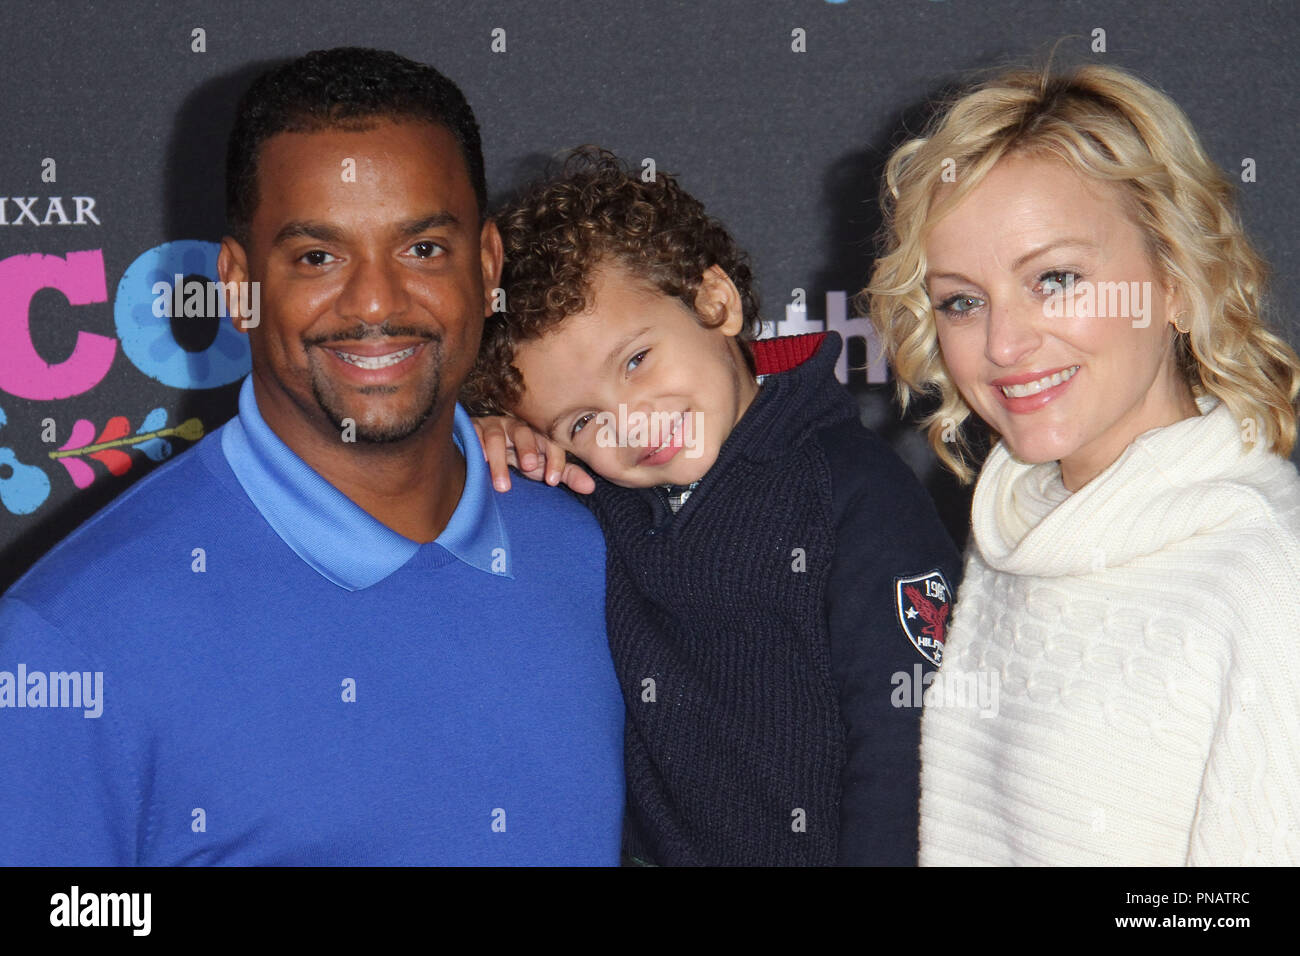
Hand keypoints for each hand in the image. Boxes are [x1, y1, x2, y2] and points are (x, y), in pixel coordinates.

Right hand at [472, 415, 596, 494]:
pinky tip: (477, 460)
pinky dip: (475, 446)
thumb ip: (565, 474)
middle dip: (528, 449)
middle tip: (530, 468)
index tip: (553, 481)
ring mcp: (492, 427)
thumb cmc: (518, 457)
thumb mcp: (541, 467)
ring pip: (496, 438)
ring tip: (503, 486)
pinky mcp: (471, 430)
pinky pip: (472, 435)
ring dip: (499, 461)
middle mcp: (516, 427)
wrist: (484, 448)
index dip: (555, 459)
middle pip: (524, 433)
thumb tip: (591, 488)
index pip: (550, 443)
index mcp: (538, 435)